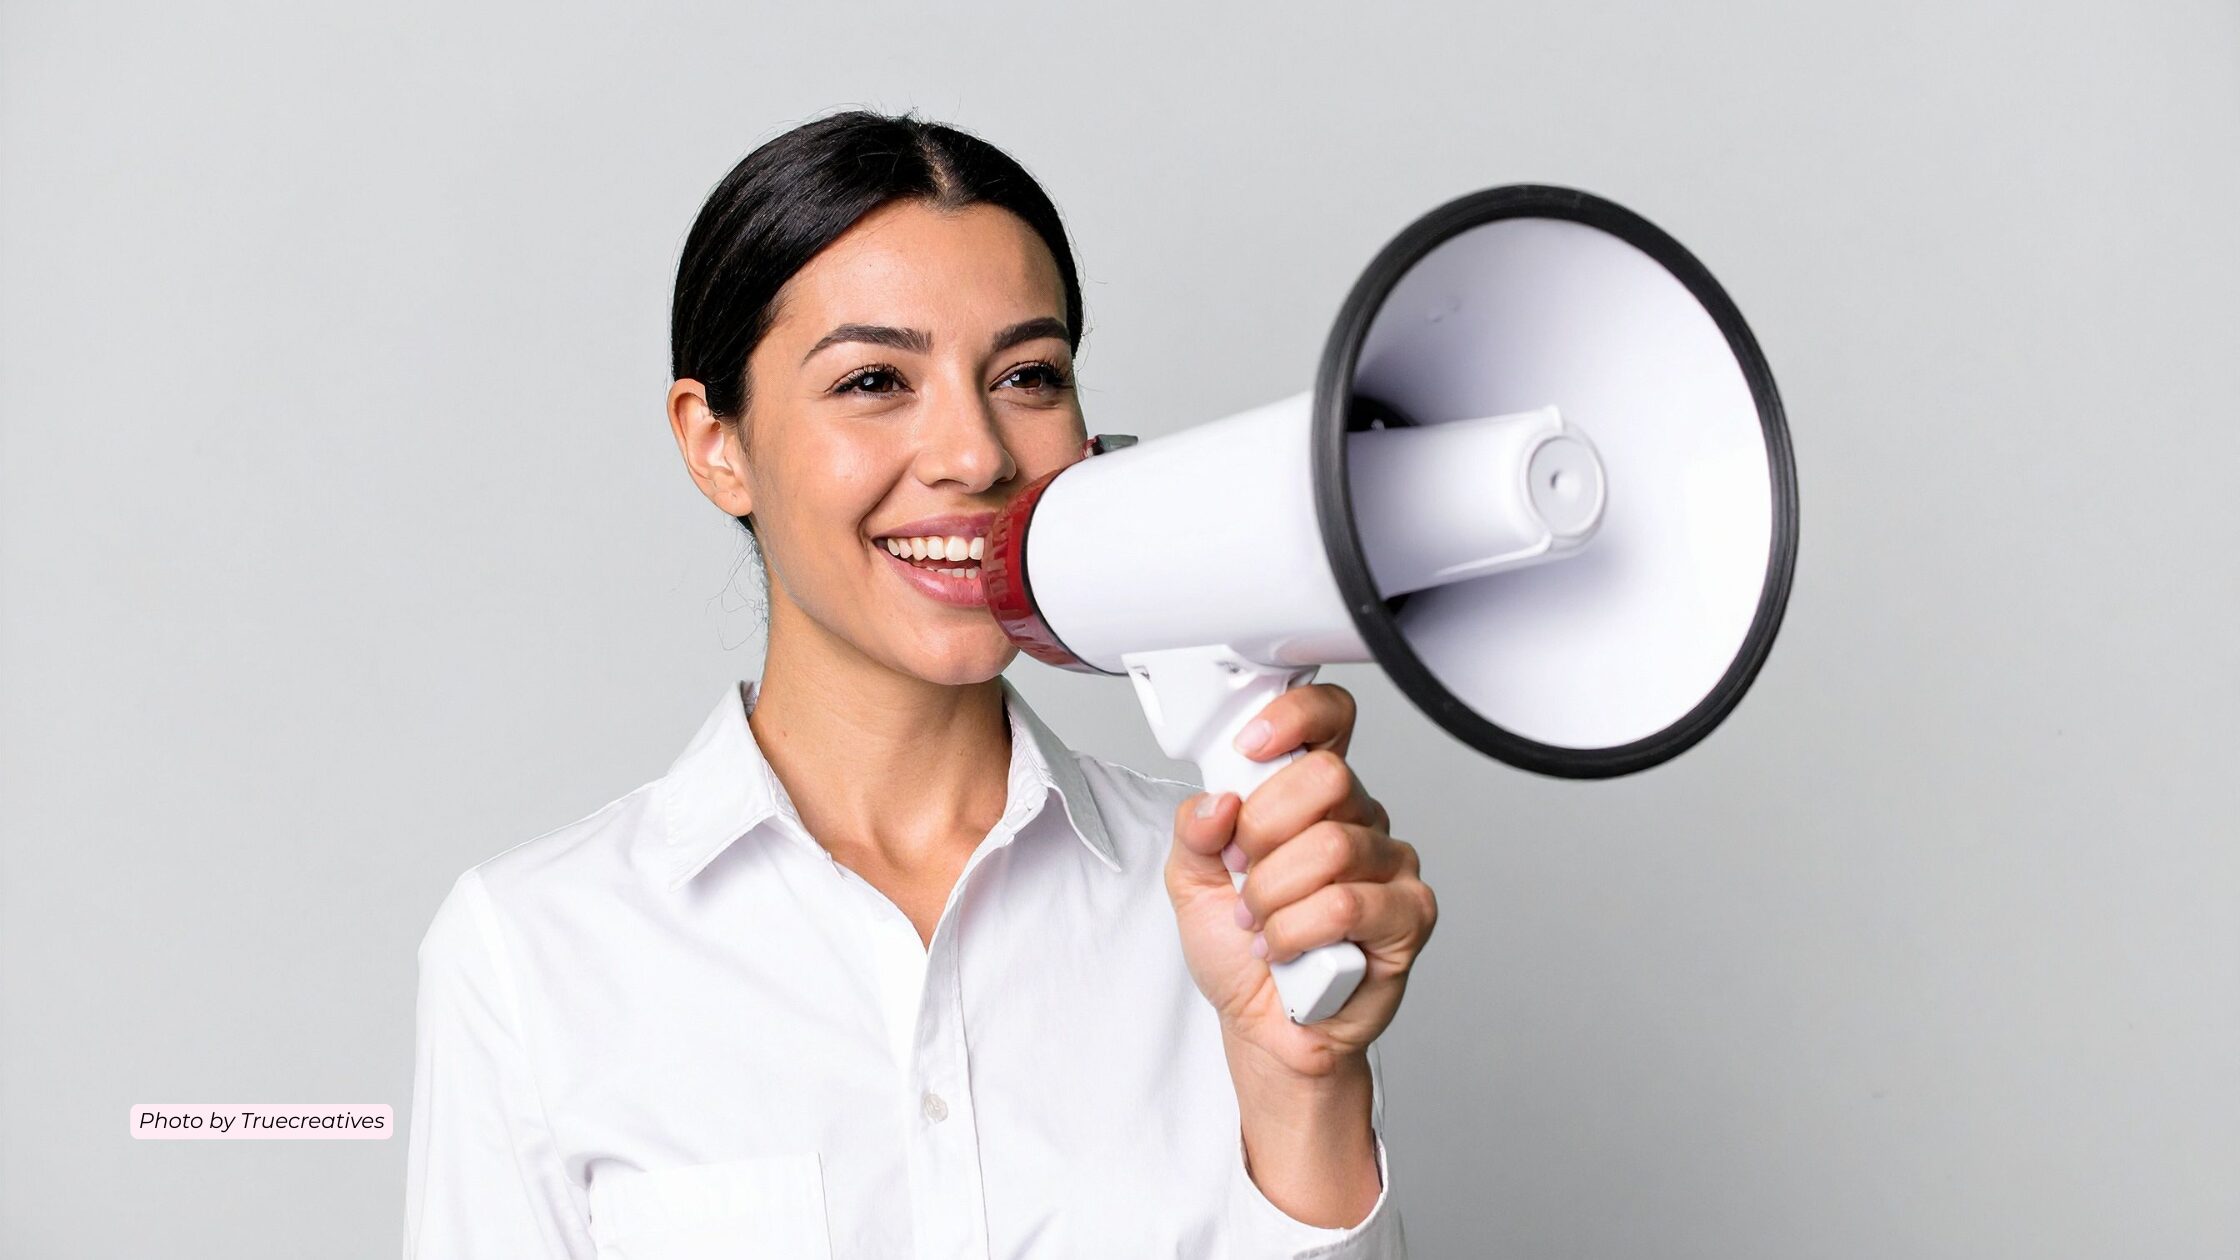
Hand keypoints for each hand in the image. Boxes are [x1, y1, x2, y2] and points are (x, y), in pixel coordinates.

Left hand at [1164, 682, 1437, 1080]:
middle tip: (1243, 872)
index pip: (1329, 719)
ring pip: (1331, 847)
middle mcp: (1358, 818)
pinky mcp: (1409, 914)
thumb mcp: (1192, 881)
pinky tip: (1286, 948)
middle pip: (1327, 777)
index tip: (1252, 745)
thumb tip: (1218, 801)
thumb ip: (1195, 831)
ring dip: (1272, 896)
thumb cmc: (1240, 951)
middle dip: (1264, 831)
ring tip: (1259, 923)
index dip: (1296, 717)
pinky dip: (1296, 932)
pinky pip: (1347, 904)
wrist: (1264, 1028)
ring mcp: (1390, 864)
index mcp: (1311, 796)